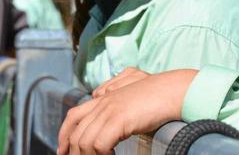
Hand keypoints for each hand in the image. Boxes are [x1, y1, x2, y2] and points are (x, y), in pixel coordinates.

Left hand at [57, 69, 197, 154]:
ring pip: (84, 142)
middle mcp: (103, 102)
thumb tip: (103, 103)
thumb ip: (117, 99)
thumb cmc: (160, 95)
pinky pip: (98, 144)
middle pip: (76, 133)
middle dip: (75, 152)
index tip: (63, 151)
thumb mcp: (133, 96)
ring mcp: (109, 110)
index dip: (64, 135)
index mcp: (105, 98)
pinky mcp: (118, 119)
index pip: (74, 116)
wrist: (174, 90)